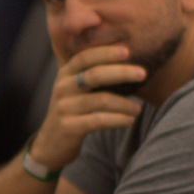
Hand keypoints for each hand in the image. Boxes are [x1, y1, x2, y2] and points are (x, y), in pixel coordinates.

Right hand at [31, 44, 145, 170]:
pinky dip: (118, 120)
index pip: (86, 57)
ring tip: (138, 108)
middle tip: (143, 73)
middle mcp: (63, 88)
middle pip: (94, 75)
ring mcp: (64, 108)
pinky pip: (98, 121)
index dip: (106, 53)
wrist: (50, 143)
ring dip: (124, 103)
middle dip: (121, 72)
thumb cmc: (71, 110)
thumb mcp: (74, 88)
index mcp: (65, 74)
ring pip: (100, 100)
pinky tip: (130, 120)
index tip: (128, 51)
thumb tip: (126, 57)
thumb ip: (91, 72)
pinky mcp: (69, 127)